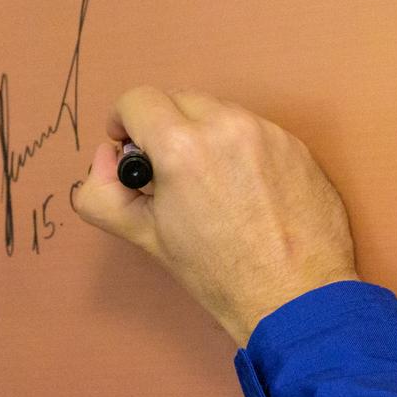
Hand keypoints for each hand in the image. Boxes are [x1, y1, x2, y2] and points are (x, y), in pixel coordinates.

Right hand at [72, 86, 360, 347]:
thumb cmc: (218, 272)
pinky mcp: (295, 143)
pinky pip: (252, 129)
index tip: (130, 148)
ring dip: (203, 136)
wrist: (294, 297)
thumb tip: (106, 157)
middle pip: (177, 100)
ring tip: (210, 186)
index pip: (137, 100)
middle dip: (163, 128)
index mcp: (181, 147)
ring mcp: (266, 131)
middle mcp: (226, 126)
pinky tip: (245, 191)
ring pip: (217, 112)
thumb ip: (102, 193)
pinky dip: (238, 148)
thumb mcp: (144, 237)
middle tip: (169, 174)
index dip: (123, 123)